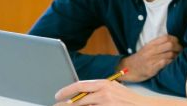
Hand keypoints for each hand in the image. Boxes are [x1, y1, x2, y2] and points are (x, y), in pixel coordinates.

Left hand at [55, 80, 186, 105]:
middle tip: (57, 105)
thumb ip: (100, 92)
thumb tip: (82, 96)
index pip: (81, 85)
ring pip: (83, 105)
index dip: (67, 90)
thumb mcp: (114, 91)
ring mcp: (106, 102)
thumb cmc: (129, 101)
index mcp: (105, 83)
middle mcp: (104, 91)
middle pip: (79, 97)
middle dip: (66, 103)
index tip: (58, 95)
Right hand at [117, 35, 181, 81]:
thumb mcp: (147, 48)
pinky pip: (165, 63)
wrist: (129, 69)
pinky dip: (170, 62)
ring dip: (176, 56)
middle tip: (181, 51)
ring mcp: (151, 59)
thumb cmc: (141, 58)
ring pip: (169, 54)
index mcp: (150, 44)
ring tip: (178, 57)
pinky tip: (172, 63)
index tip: (178, 43)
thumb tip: (174, 41)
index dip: (175, 39)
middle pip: (170, 45)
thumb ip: (158, 44)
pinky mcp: (151, 68)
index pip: (166, 37)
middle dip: (178, 47)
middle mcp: (151, 50)